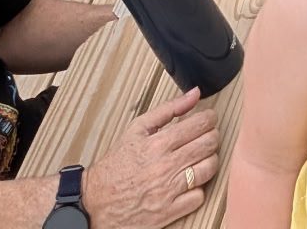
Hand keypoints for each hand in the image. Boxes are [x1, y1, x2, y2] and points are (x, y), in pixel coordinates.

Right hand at [81, 86, 219, 228]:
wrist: (94, 202)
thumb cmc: (115, 165)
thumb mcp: (137, 129)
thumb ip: (169, 109)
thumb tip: (195, 94)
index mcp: (158, 143)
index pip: (201, 124)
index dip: (210, 119)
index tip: (208, 120)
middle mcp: (165, 166)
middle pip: (209, 145)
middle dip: (212, 137)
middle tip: (205, 137)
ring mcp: (168, 191)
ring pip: (209, 169)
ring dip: (209, 161)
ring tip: (199, 159)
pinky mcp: (169, 212)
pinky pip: (199, 196)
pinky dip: (198, 188)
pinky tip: (189, 182)